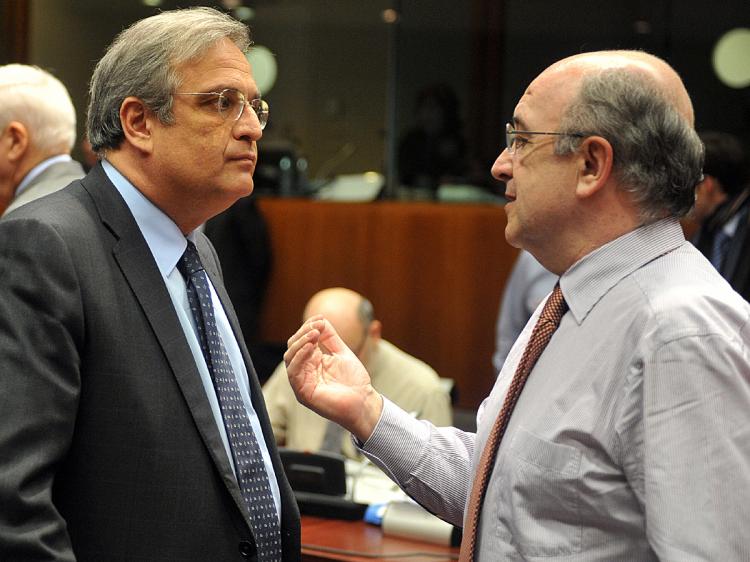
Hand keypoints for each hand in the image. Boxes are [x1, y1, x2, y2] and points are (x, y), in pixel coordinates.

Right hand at [284, 315, 382, 441]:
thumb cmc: (355, 381)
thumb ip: (330, 337)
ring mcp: (302, 381)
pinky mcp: (302, 392)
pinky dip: (300, 357)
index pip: (302, 340)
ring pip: (290, 357)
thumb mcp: (342, 352)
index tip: (320, 318)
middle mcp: (305, 370)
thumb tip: (320, 319)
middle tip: (317, 326)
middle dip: (303, 333)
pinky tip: (310, 347)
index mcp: (313, 360)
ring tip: (314, 334)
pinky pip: (294, 372)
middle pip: (293, 347)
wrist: (363, 402)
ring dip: (300, 343)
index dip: (308, 327)